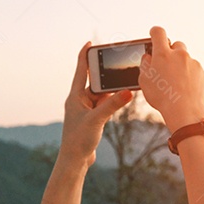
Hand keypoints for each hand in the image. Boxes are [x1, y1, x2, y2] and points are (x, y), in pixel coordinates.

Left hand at [58, 42, 133, 168]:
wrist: (75, 160)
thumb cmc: (79, 140)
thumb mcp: (97, 120)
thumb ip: (112, 105)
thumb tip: (128, 91)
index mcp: (75, 96)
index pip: (81, 70)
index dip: (85, 55)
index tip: (90, 43)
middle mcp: (80, 100)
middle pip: (94, 81)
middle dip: (105, 73)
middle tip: (115, 63)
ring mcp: (86, 109)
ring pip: (102, 93)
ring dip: (112, 89)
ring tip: (124, 82)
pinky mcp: (93, 118)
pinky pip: (105, 104)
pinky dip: (113, 100)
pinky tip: (123, 98)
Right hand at [138, 26, 203, 131]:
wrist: (184, 112)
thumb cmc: (161, 97)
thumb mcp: (144, 80)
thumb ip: (145, 64)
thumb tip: (149, 57)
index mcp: (163, 54)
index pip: (159, 33)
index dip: (155, 32)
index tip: (154, 34)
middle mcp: (180, 54)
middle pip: (176, 45)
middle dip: (171, 52)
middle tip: (166, 65)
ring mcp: (193, 63)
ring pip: (186, 59)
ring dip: (180, 66)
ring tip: (175, 83)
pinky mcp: (202, 73)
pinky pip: (194, 70)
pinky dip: (189, 76)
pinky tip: (184, 89)